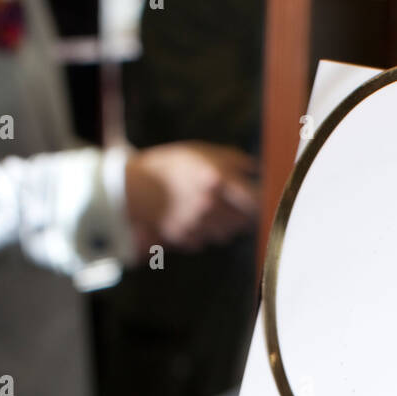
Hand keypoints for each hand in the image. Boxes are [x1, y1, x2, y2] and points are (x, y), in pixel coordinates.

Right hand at [125, 142, 258, 253]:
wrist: (134, 186)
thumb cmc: (171, 165)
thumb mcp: (202, 152)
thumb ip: (233, 160)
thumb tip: (257, 168)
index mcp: (216, 180)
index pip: (255, 200)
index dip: (262, 200)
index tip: (262, 197)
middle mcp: (209, 205)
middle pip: (244, 222)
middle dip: (244, 214)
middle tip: (237, 204)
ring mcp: (197, 224)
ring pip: (227, 234)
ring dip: (226, 225)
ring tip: (213, 210)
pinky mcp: (186, 238)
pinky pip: (206, 241)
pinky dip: (205, 233)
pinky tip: (195, 219)